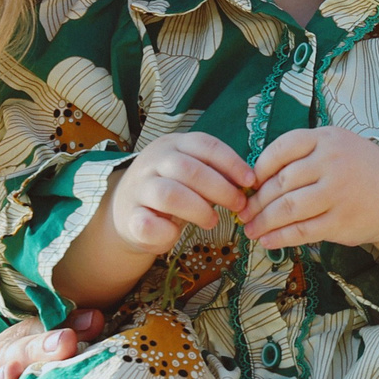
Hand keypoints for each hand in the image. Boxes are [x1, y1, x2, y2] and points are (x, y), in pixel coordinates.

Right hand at [108, 132, 255, 253]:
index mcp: (172, 145)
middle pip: (188, 169)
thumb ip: (214, 173)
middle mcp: (153, 162)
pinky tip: (176, 234)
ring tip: (213, 221)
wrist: (127, 211)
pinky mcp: (130, 218)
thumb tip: (247, 182)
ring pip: (169, 194)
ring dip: (198, 210)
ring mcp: (138, 189)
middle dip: (220, 188)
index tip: (250, 181)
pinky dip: (166, 232)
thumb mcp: (192, 174)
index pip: (204, 144)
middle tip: (238, 205)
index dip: (230, 162)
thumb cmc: (172, 190)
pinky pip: (147, 223)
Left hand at [240, 125, 378, 250]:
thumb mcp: (336, 147)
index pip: (281, 149)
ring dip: (262, 222)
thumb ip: (303, 155)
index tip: (250, 183)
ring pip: (286, 209)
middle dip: (256, 201)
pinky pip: (301, 231)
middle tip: (243, 213)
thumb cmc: (358, 171)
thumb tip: (255, 179)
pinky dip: (279, 238)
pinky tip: (267, 240)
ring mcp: (337, 193)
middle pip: (280, 183)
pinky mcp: (341, 222)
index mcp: (326, 139)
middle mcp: (332, 163)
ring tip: (250, 229)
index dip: (259, 168)